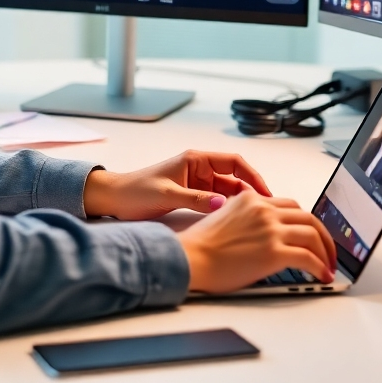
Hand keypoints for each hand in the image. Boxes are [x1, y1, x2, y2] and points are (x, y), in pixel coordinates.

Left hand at [82, 150, 270, 220]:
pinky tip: (236, 223)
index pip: (233, 162)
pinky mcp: (193, 197)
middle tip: (267, 213)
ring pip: (228, 192)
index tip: (265, 193)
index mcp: (195, 160)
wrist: (115, 199)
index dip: (252, 175)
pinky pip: (217, 201)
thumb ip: (196, 199)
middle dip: (251, 193)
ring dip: (241, 204)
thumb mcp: (167, 195)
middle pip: (235, 178)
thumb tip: (223, 203)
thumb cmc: (136, 190)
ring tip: (256, 220)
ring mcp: (197, 183)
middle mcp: (199, 169)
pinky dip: (228, 210)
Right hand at [177, 186, 336, 291]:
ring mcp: (270, 229)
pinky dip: (320, 267)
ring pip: (312, 234)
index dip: (306, 221)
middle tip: (327, 250)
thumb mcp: (226, 218)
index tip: (312, 234)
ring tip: (328, 265)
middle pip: (307, 216)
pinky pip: (308, 257)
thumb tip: (265, 234)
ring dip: (325, 252)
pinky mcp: (274, 251)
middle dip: (322, 235)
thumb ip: (248, 218)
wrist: (191, 258)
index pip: (290, 205)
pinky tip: (322, 275)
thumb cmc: (202, 246)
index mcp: (251, 200)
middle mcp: (263, 210)